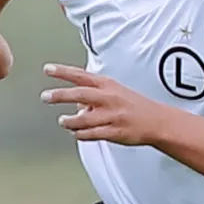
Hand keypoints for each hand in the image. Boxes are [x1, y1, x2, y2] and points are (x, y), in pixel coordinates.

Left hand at [41, 65, 168, 145]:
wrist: (157, 121)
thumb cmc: (134, 105)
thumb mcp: (114, 92)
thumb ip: (94, 95)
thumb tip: (76, 105)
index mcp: (107, 85)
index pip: (81, 75)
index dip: (62, 72)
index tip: (47, 69)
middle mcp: (108, 98)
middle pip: (79, 94)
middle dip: (60, 95)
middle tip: (46, 96)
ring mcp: (111, 115)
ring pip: (83, 119)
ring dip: (70, 121)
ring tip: (63, 121)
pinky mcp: (114, 131)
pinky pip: (91, 134)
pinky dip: (80, 134)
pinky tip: (77, 133)